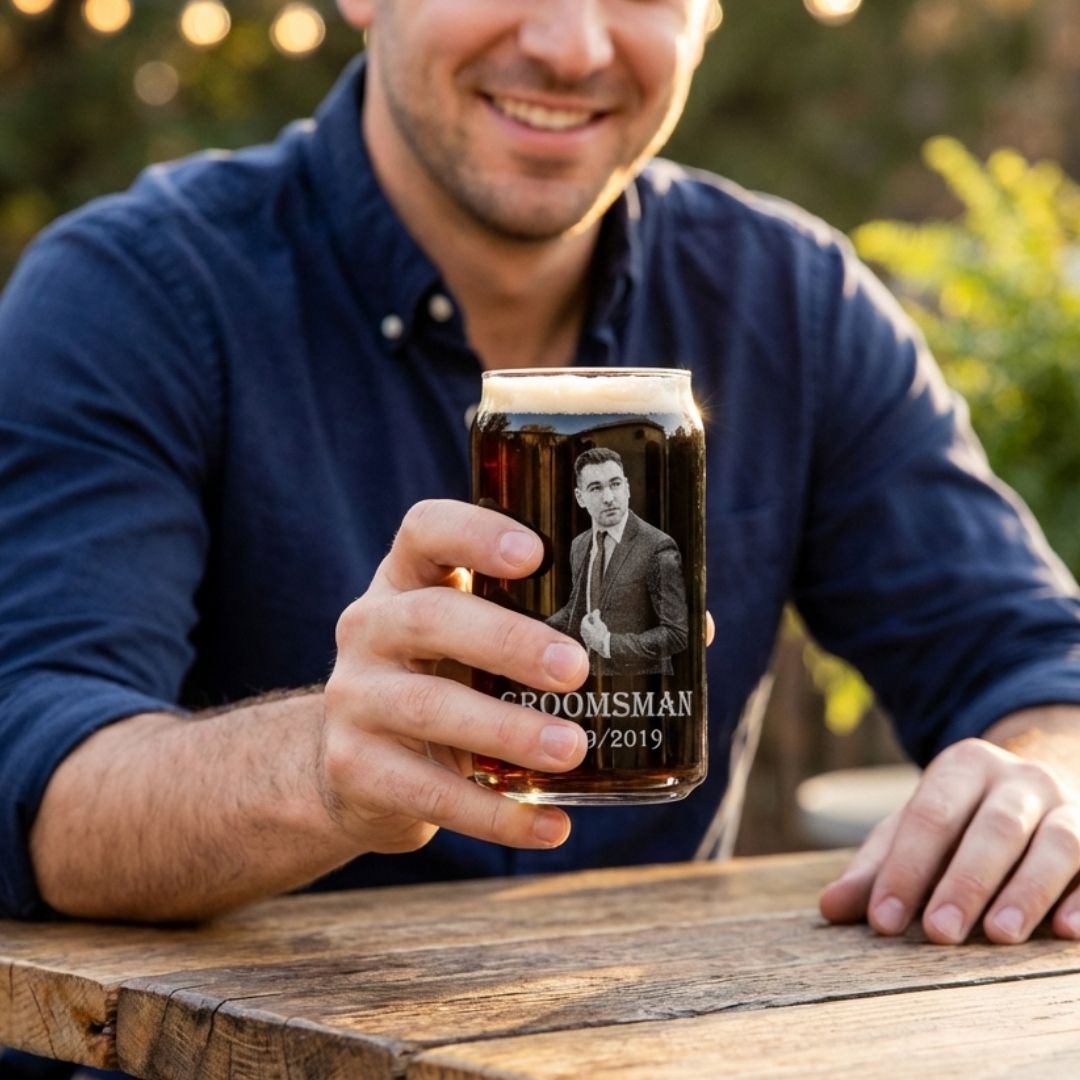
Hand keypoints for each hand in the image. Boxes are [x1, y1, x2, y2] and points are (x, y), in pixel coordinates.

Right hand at [321, 500, 588, 857]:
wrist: (360, 767)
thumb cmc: (449, 682)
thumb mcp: (479, 641)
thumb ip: (559, 626)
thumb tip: (693, 629)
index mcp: (408, 579)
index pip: (425, 529)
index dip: (476, 533)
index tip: (534, 554)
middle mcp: (370, 627)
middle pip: (431, 618)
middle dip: (507, 641)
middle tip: (574, 669)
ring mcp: (354, 697)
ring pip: (426, 705)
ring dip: (505, 730)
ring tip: (571, 749)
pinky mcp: (353, 767)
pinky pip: (426, 792)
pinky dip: (494, 815)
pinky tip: (553, 827)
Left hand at [580, 609, 607, 651]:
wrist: (604, 647)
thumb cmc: (601, 633)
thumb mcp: (599, 623)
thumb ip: (596, 616)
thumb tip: (596, 610)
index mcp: (584, 627)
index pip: (585, 618)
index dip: (590, 615)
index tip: (595, 613)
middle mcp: (583, 633)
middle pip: (585, 624)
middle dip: (591, 621)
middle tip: (597, 619)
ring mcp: (585, 638)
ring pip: (587, 630)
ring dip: (592, 627)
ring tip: (599, 626)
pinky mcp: (589, 643)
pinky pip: (589, 635)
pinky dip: (593, 632)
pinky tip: (599, 633)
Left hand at [819, 733, 1079, 944]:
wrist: (1041, 790)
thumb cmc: (962, 822)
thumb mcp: (915, 833)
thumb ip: (876, 869)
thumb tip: (831, 908)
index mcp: (964, 766)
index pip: (929, 817)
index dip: (905, 869)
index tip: (884, 921)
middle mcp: (1021, 780)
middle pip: (993, 828)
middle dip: (964, 882)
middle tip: (939, 932)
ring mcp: (1071, 806)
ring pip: (1056, 843)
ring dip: (1027, 891)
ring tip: (998, 936)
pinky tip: (1067, 932)